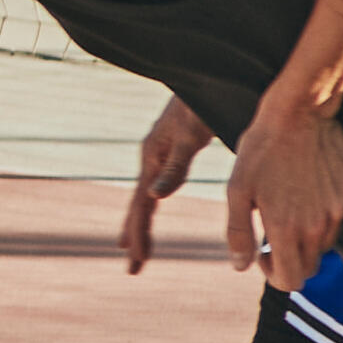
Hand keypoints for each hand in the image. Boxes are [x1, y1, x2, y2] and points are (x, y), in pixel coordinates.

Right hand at [118, 98, 207, 273]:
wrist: (209, 74)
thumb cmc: (201, 102)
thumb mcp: (189, 135)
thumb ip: (174, 166)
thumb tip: (154, 197)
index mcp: (152, 157)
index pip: (141, 205)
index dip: (138, 233)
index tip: (135, 259)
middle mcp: (150, 158)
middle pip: (138, 205)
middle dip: (135, 236)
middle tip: (133, 268)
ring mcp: (158, 154)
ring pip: (145, 197)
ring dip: (141, 224)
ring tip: (135, 249)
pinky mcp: (169, 150)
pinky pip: (156, 185)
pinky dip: (151, 204)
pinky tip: (151, 206)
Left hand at [220, 99, 342, 292]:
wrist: (299, 113)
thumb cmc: (262, 150)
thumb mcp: (237, 191)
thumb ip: (238, 233)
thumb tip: (241, 266)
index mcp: (287, 230)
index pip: (290, 281)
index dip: (273, 274)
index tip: (264, 253)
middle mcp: (317, 227)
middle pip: (309, 268)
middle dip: (290, 260)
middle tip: (273, 233)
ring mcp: (338, 211)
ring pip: (324, 244)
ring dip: (306, 237)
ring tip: (289, 205)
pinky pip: (336, 218)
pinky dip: (322, 214)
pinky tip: (307, 187)